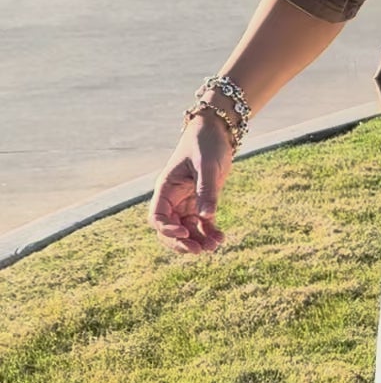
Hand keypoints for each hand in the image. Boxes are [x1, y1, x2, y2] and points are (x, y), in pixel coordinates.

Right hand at [147, 118, 232, 256]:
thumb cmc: (206, 143)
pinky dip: (209, 234)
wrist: (217, 132)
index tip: (185, 232)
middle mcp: (173, 199)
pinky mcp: (201, 203)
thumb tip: (207, 217)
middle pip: (169, 229)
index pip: (157, 217)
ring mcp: (186, 202)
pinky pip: (202, 225)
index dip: (167, 230)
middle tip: (199, 250)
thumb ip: (206, 190)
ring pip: (186, 230)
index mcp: (166, 188)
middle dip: (181, 242)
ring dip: (198, 241)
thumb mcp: (207, 166)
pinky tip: (221, 238)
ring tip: (215, 246)